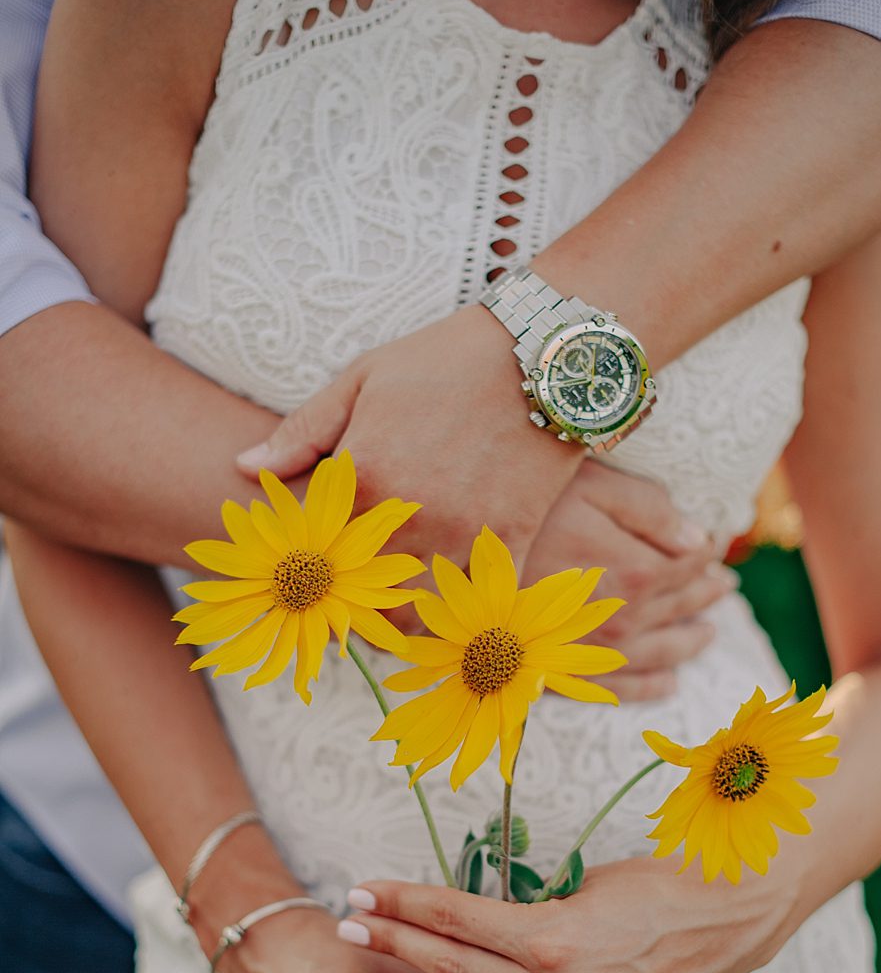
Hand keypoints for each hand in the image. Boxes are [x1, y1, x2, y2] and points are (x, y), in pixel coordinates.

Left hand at [237, 304, 584, 595]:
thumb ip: (302, 430)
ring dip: (398, 617)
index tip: (299, 572)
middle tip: (343, 602)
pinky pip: (478, 602)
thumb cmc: (444, 360)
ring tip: (391, 608)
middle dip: (346, 603)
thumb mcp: (362, 380)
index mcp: (362, 477)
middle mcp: (407, 516)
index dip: (302, 563)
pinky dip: (461, 615)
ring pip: (415, 611)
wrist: (542, 355)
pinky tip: (449, 611)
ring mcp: (461, 534)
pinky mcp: (509, 542)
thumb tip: (246, 468)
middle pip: (360, 592)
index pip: (312, 546)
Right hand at [526, 460, 737, 699]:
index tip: (716, 547)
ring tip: (708, 634)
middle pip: (676, 609)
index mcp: (633, 572)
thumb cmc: (526, 508)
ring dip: (689, 643)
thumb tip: (697, 539)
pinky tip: (669, 683)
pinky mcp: (564, 671)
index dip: (706, 554)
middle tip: (724, 588)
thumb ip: (650, 511)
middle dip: (704, 596)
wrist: (458, 554)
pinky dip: (650, 687)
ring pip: (659, 653)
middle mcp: (621, 620)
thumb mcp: (594, 488)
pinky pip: (619, 688)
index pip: (686, 565)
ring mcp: (594, 651)